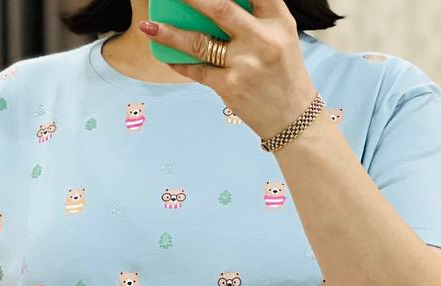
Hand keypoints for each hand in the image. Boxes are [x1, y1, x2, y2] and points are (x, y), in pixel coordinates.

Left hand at [139, 0, 316, 139]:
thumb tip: (213, 5)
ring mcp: (244, 64)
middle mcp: (261, 39)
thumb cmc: (283, 72)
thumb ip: (257, 13)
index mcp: (278, 20)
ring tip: (148, 26)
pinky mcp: (230, 87)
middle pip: (220, 8)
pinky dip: (179, 62)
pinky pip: (197, 70)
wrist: (293, 119)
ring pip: (199, 41)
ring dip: (169, 33)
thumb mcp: (282, 35)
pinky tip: (165, 54)